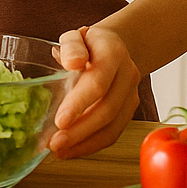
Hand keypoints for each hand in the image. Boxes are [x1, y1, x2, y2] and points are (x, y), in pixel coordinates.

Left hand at [48, 25, 141, 159]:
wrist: (115, 47)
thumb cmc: (89, 44)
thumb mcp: (75, 36)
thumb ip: (71, 46)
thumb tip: (71, 61)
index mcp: (113, 53)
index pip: (98, 82)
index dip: (79, 103)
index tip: (60, 121)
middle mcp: (127, 75)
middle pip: (107, 109)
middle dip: (80, 131)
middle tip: (54, 143)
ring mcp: (131, 95)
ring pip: (113, 126)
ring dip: (85, 143)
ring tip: (59, 151)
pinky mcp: (129, 111)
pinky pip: (113, 133)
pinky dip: (92, 145)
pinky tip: (72, 150)